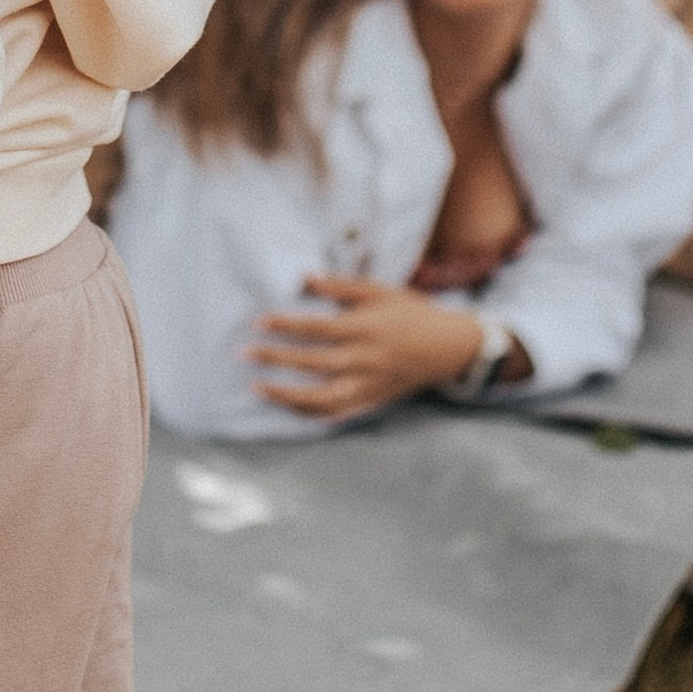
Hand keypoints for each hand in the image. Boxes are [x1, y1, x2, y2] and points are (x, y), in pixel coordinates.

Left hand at [246, 277, 499, 422]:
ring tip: (258, 389)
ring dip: (286, 395)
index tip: (257, 323)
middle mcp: (364, 358)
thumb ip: (342, 286)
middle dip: (274, 358)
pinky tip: (288, 408)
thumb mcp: (380, 291)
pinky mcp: (372, 400)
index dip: (284, 325)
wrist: (449, 347)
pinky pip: (337, 413)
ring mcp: (368, 384)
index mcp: (364, 327)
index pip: (315, 328)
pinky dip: (311, 414)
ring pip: (321, 397)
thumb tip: (304, 277)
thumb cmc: (412, 313)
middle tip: (243, 354)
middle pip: (311, 362)